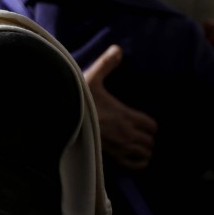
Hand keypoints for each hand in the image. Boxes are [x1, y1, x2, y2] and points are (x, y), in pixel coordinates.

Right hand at [84, 44, 157, 169]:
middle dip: (146, 137)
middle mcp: (126, 133)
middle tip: (136, 133)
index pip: (151, 125)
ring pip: (145, 154)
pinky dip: (137, 163)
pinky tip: (130, 156)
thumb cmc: (77, 101)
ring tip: (134, 145)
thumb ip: (106, 64)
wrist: (62, 119)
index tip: (139, 120)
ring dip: (142, 150)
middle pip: (150, 141)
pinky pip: (135, 166)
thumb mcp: (91, 79)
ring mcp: (120, 147)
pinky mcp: (111, 158)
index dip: (148, 124)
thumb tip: (117, 48)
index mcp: (125, 114)